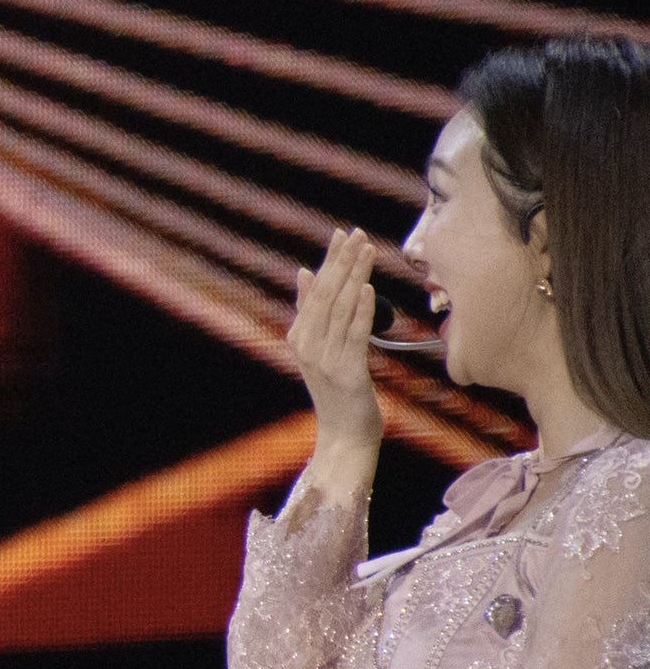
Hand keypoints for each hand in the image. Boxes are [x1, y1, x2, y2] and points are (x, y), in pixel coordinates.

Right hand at [289, 228, 383, 455]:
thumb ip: (311, 312)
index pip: (316, 290)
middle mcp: (307, 344)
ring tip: (367, 250)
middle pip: (326, 294)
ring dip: (355, 277)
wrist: (343, 436)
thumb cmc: (338, 392)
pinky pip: (355, 334)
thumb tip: (305, 272)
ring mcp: (324, 359)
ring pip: (342, 309)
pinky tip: (369, 289)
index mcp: (299, 336)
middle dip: (342, 261)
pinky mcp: (346, 371)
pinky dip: (362, 310)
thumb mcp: (319, 349)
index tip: (342, 234)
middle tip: (356, 233)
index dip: (330, 260)